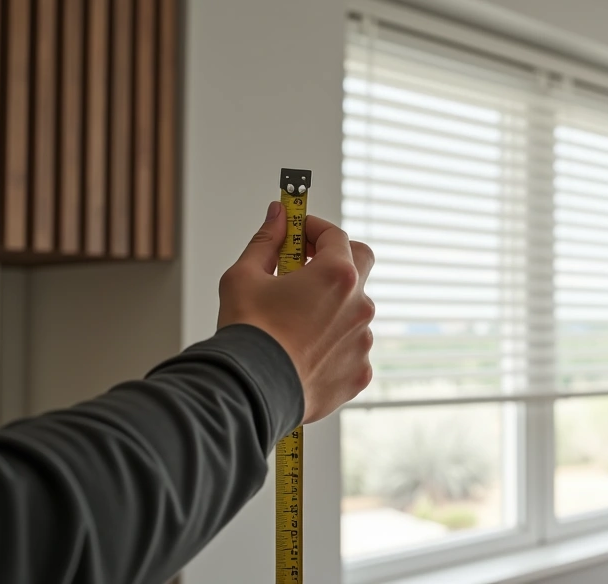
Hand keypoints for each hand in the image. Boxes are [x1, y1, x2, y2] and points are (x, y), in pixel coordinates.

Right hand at [217, 202, 375, 423]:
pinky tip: (303, 353)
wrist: (251, 391)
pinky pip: (350, 349)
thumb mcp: (244, 276)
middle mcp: (359, 305)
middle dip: (337, 257)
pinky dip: (333, 345)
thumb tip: (277, 216)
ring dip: (331, 307)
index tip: (298, 232)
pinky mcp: (360, 371)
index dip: (314, 229)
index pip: (336, 236)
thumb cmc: (248, 334)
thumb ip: (266, 241)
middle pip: (360, 264)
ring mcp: (363, 340)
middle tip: (307, 264)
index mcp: (337, 275)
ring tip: (294, 322)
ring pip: (352, 311)